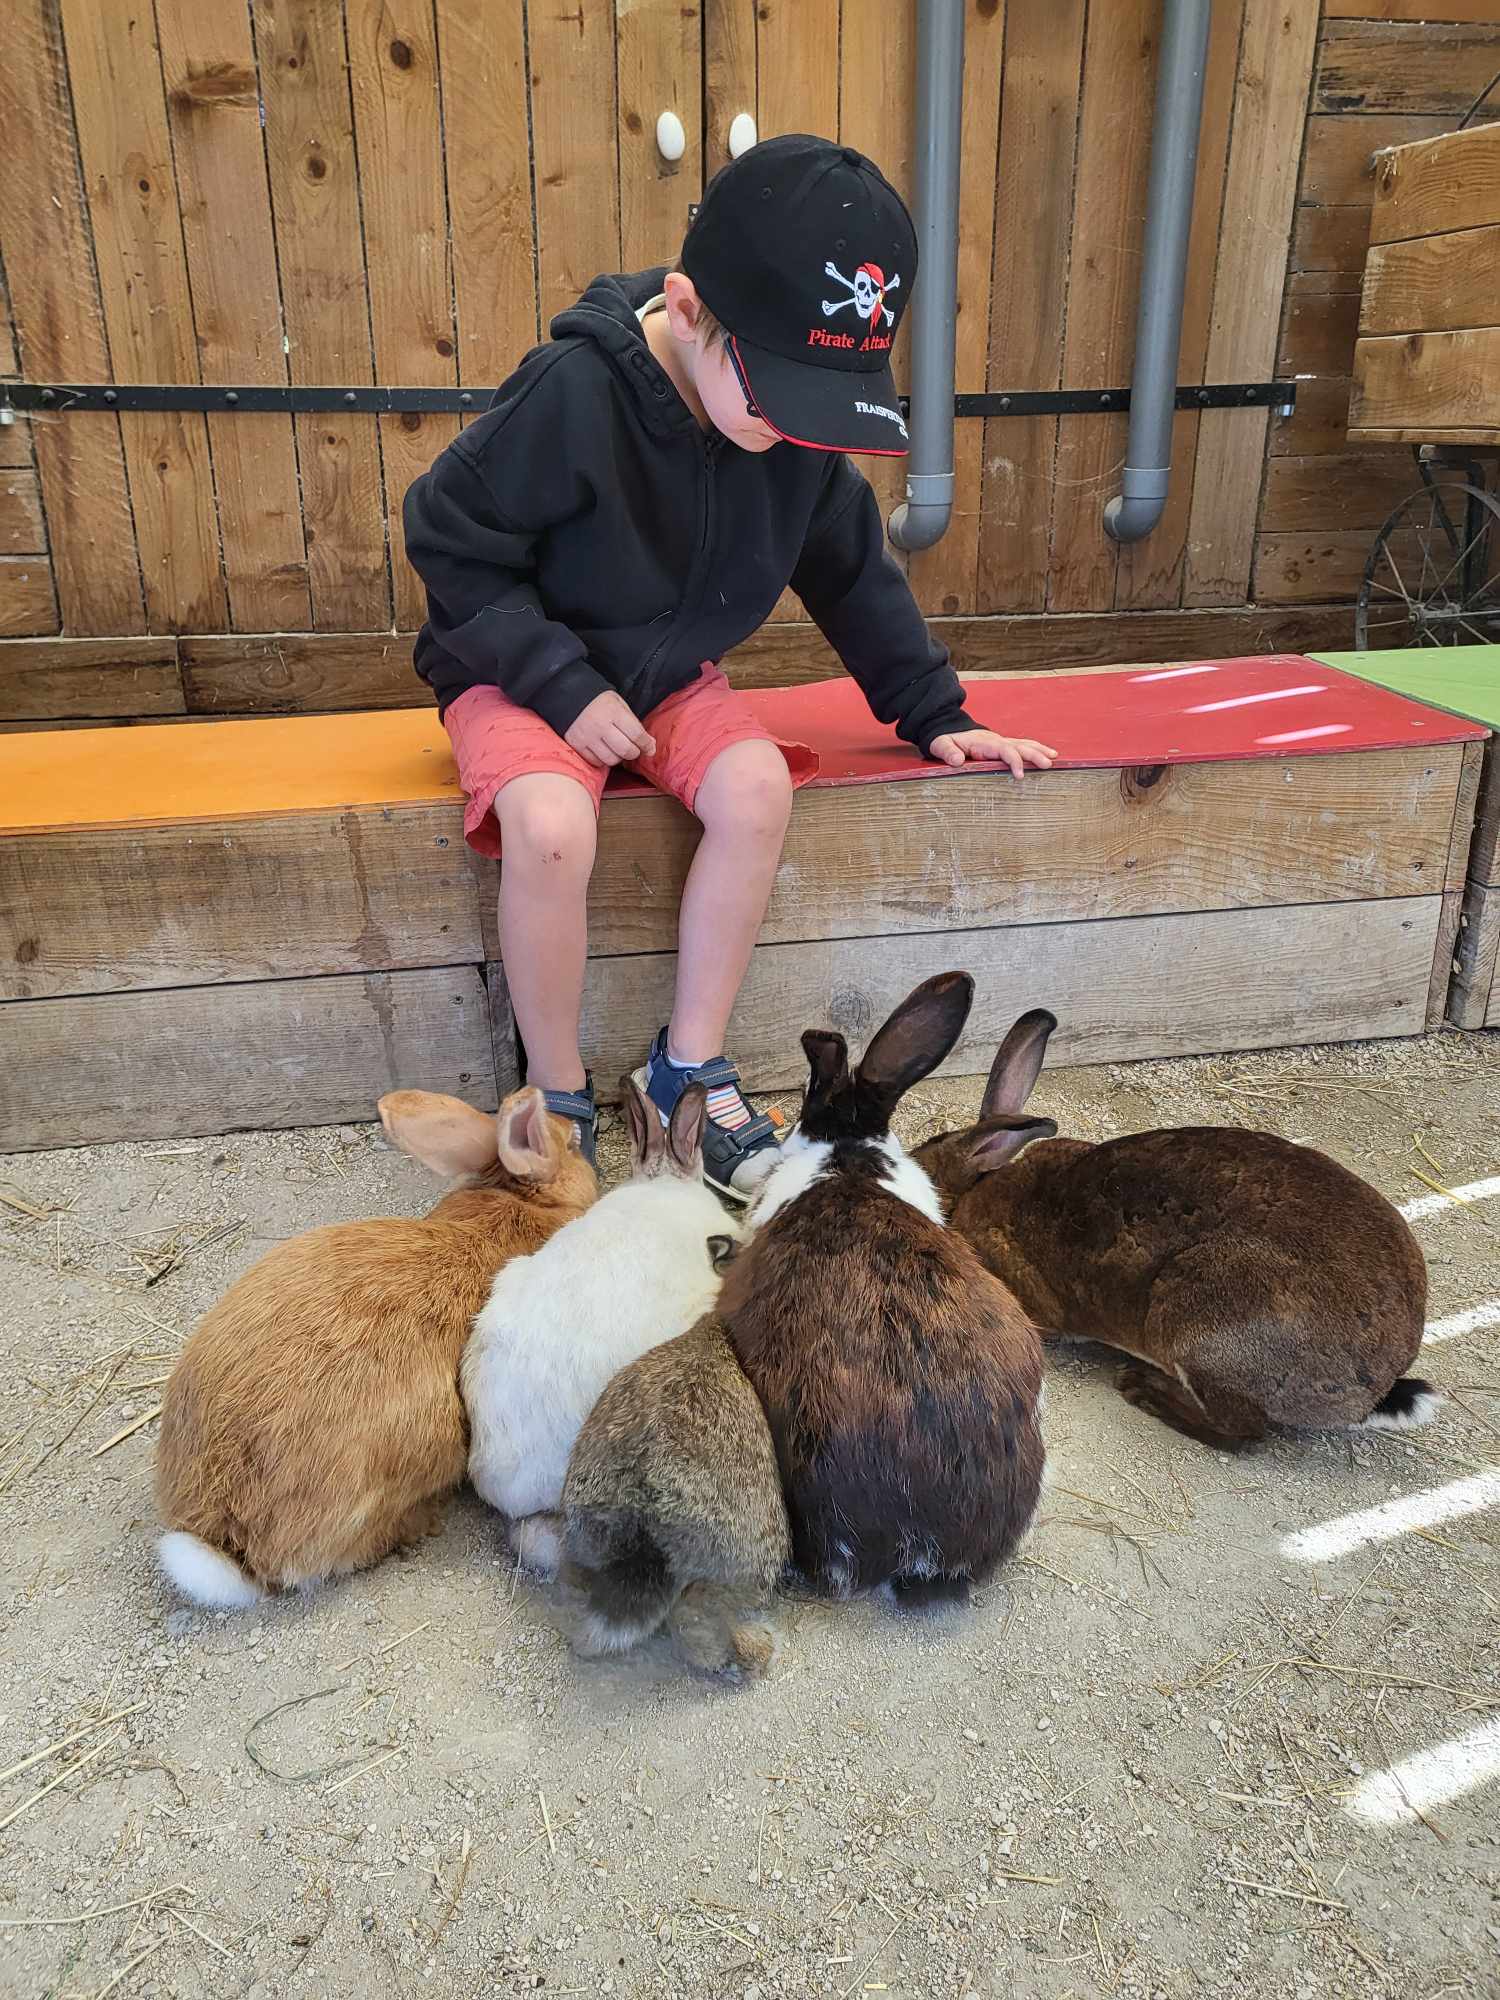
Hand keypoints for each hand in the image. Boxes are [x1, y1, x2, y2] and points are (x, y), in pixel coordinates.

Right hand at [564, 691, 656, 768]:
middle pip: (626, 750)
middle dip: (634, 753)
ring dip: (619, 758)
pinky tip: (604, 750)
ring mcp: (587, 737)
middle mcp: (600, 725)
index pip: (637, 735)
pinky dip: (603, 760)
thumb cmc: (599, 701)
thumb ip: (634, 724)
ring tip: (618, 749)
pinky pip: (596, 762)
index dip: (646, 744)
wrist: (569, 696)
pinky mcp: (577, 745)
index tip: (649, 748)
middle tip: (634, 749)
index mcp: (614, 712)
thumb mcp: (619, 704)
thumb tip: (649, 745)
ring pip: (611, 759)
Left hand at [928, 729, 1057, 779]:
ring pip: (1023, 744)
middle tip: (1048, 764)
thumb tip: (956, 761)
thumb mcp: (941, 745)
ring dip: (1039, 750)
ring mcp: (1000, 741)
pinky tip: (1046, 754)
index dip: (1014, 761)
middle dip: (1034, 754)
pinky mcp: (1002, 745)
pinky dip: (1034, 749)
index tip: (1021, 775)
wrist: (947, 728)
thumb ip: (948, 752)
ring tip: (1053, 758)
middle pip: (1019, 746)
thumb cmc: (945, 739)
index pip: (1004, 750)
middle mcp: (996, 740)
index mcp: (984, 742)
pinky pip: (1021, 746)